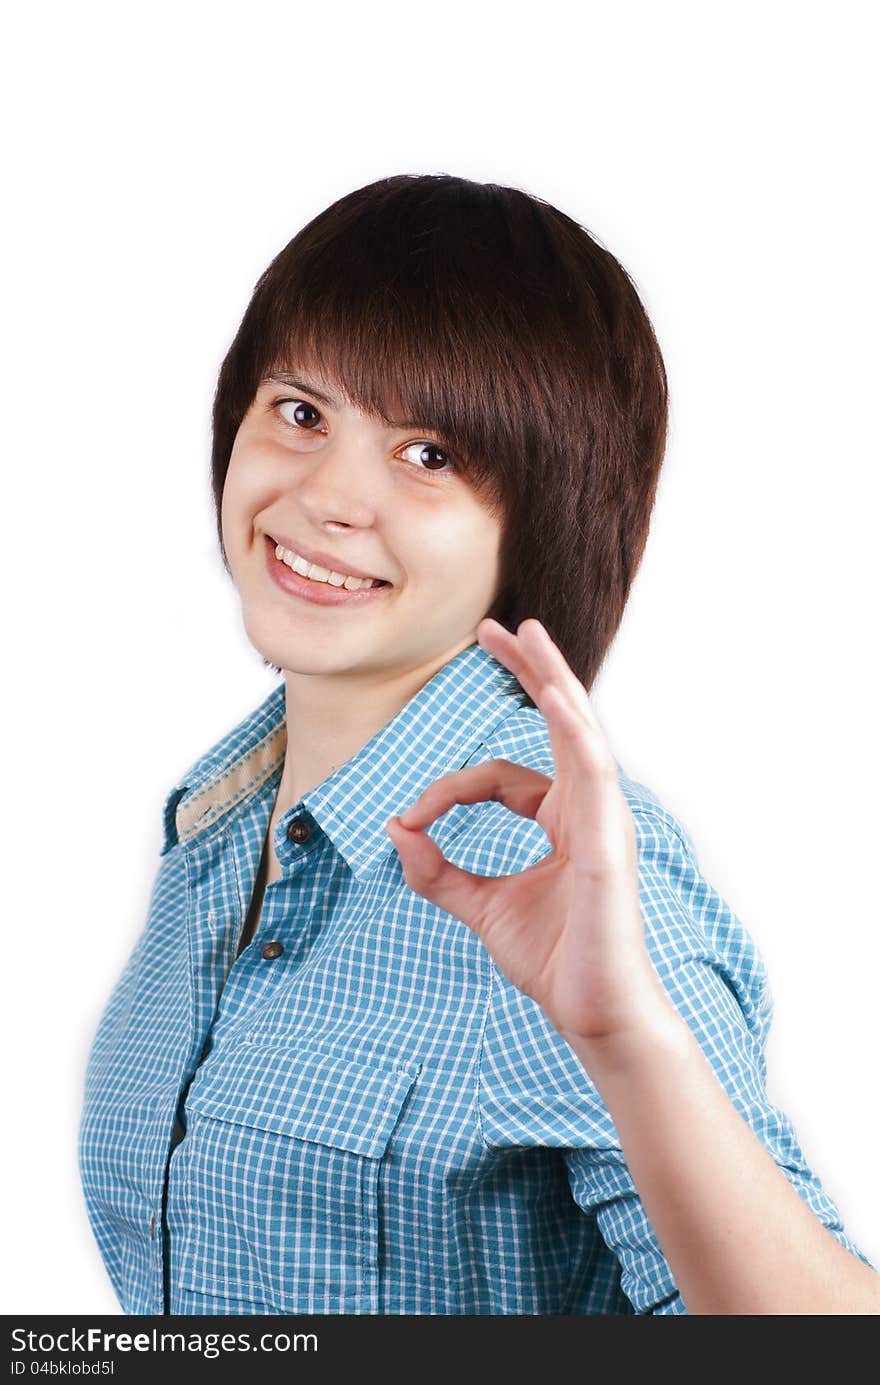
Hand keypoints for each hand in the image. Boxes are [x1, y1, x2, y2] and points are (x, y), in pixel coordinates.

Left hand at [385, 617, 671, 1045]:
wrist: (594, 1014)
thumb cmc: (555, 961)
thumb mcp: (481, 908)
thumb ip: (438, 872)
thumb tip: (395, 830)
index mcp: (561, 819)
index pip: (500, 776)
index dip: (448, 790)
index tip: (411, 819)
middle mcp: (587, 809)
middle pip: (559, 722)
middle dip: (529, 669)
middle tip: (496, 626)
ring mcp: (603, 820)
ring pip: (579, 730)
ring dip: (553, 677)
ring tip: (526, 634)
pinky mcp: (608, 840)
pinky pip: (595, 771)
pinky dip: (574, 730)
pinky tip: (552, 695)